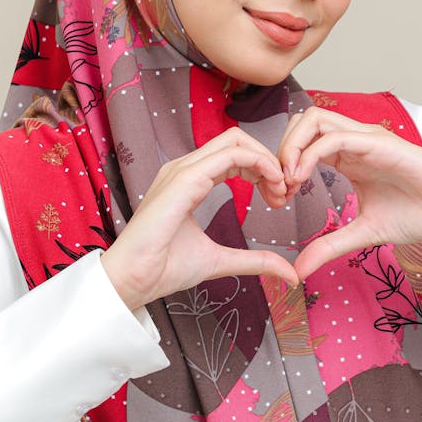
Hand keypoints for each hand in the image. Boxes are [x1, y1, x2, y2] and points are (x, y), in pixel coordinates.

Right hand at [101, 128, 297, 310]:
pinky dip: (258, 163)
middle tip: (286, 192)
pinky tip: (271, 185)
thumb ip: (255, 261)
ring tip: (281, 191)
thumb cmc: (164, 269)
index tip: (280, 198)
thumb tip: (289, 273)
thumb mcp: (222, 261)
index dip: (263, 169)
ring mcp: (182, 170)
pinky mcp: (184, 179)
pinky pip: (230, 155)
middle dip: (269, 160)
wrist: (133, 281)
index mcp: (189, 180)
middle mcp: (184, 169)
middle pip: (237, 140)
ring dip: (267, 161)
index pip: (234, 155)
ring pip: (236, 140)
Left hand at [278, 107, 421, 280]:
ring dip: (292, 146)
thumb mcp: (363, 234)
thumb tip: (298, 269)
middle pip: (302, 122)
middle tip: (278, 188)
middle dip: (281, 150)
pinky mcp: (381, 144)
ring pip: (315, 119)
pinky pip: (337, 137)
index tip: (278, 199)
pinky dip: (311, 153)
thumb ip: (329, 246)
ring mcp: (367, 139)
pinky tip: (303, 178)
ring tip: (289, 181)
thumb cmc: (419, 215)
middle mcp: (354, 141)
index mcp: (347, 157)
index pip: (302, 142)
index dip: (282, 166)